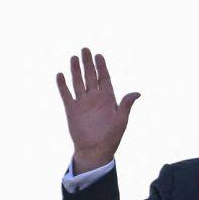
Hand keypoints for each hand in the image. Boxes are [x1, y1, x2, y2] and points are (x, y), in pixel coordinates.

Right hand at [56, 48, 140, 172]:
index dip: (102, 67)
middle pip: (91, 76)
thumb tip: (137, 93)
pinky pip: (66, 94)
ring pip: (78, 82)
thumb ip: (125, 105)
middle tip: (85, 49)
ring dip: (75, 70)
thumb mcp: (121, 120)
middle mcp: (95, 98)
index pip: (104, 79)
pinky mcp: (72, 109)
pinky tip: (61, 74)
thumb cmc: (111, 137)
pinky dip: (63, 85)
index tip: (99, 55)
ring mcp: (82, 103)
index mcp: (108, 99)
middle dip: (88, 64)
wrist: (95, 150)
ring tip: (74, 57)